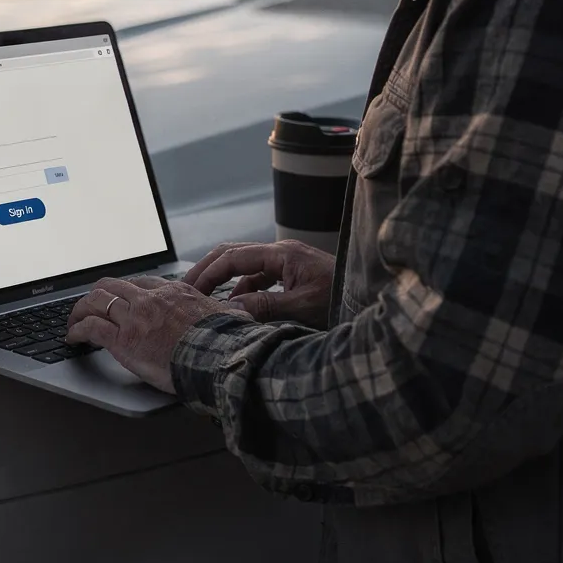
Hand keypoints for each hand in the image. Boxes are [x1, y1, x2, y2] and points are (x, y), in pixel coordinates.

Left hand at [65, 275, 242, 392]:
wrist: (219, 358)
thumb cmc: (227, 343)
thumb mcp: (228, 317)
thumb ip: (224, 312)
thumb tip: (240, 314)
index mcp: (174, 292)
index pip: (142, 283)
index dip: (126, 290)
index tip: (121, 298)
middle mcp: (150, 300)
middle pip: (112, 286)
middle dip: (96, 295)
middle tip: (89, 305)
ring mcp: (135, 318)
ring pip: (95, 301)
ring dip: (80, 310)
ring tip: (73, 320)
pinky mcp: (124, 341)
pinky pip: (91, 328)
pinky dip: (77, 330)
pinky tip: (72, 337)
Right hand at [183, 239, 334, 327]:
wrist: (375, 300)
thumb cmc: (345, 302)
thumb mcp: (302, 308)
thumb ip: (264, 306)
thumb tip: (229, 309)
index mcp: (282, 254)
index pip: (232, 257)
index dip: (207, 273)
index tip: (188, 290)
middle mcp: (283, 253)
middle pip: (234, 254)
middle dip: (209, 271)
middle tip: (187, 290)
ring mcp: (290, 263)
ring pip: (247, 267)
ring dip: (226, 282)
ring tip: (208, 302)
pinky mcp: (296, 275)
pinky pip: (261, 278)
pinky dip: (244, 290)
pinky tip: (239, 308)